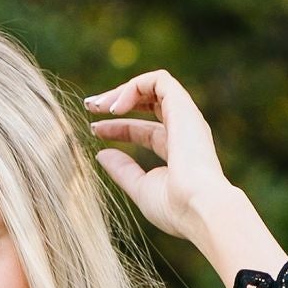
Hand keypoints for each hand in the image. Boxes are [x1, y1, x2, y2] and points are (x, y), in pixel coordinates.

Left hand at [84, 70, 285, 286]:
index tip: (94, 130)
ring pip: (153, 86)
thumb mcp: (140, 188)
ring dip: (122, 91)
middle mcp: (184, 130)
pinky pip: (158, 80)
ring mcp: (185, 116)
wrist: (198, 207)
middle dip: (117, 99)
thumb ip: (122, 170)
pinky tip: (114, 108)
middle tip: (89, 106)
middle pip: (149, 103)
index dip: (117, 128)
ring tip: (97, 106)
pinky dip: (133, 87)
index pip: (145, 131)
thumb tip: (101, 154)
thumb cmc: (174, 207)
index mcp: (177, 151)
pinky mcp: (183, 106)